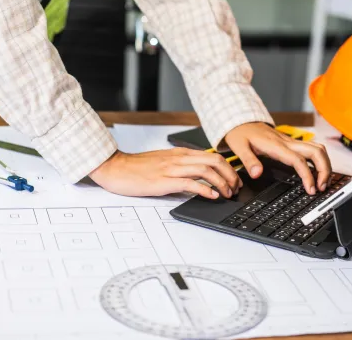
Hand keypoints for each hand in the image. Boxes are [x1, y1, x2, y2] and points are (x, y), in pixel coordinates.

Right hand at [89, 148, 241, 199]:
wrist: (115, 168)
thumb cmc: (136, 168)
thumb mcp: (162, 162)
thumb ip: (180, 166)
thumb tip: (197, 177)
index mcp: (180, 153)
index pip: (212, 155)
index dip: (228, 168)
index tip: (234, 180)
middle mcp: (179, 158)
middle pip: (215, 160)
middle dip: (231, 175)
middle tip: (236, 188)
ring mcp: (172, 169)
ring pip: (206, 171)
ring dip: (222, 183)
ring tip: (227, 194)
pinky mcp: (164, 181)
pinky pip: (190, 183)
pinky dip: (205, 190)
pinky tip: (212, 196)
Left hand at [224, 122, 331, 194]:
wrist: (241, 121)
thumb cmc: (241, 133)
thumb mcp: (238, 147)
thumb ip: (248, 160)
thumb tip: (257, 174)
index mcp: (276, 145)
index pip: (298, 160)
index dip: (307, 175)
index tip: (310, 189)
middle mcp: (287, 142)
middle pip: (316, 152)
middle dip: (324, 170)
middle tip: (321, 187)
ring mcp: (291, 142)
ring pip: (317, 148)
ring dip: (325, 164)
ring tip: (322, 182)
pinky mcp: (292, 143)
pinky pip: (312, 149)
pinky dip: (319, 160)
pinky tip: (317, 171)